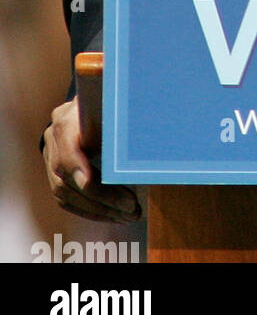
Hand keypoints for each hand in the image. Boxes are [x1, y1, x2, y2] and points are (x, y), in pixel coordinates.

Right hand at [43, 99, 139, 223]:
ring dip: (97, 210)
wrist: (88, 98)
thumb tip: (148, 127)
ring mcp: (50, 156)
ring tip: (126, 215)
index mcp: (67, 119)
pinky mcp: (53, 172)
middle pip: (68, 180)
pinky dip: (89, 210)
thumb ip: (123, 115)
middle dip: (101, 199)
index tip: (99, 188)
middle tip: (131, 208)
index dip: (81, 174)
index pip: (67, 153)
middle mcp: (53, 139)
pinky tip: (111, 214)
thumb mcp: (114, 102)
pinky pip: (66, 199)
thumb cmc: (108, 100)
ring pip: (65, 194)